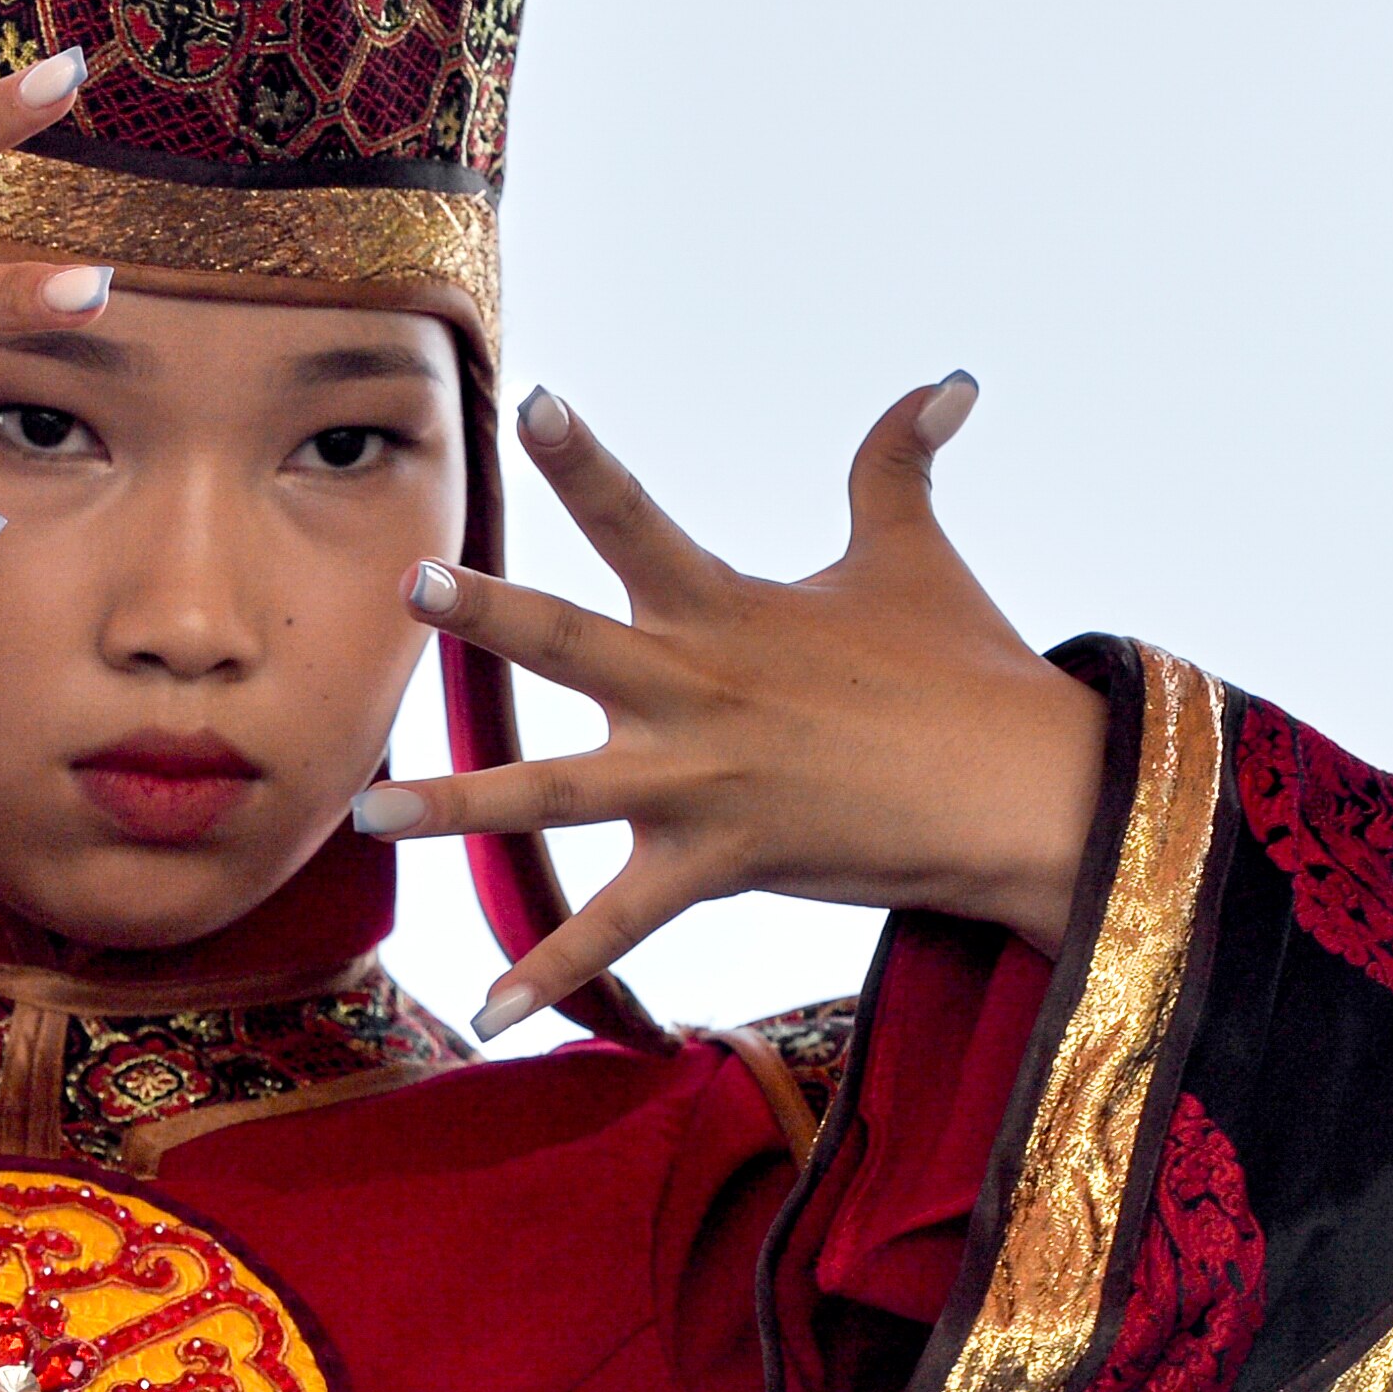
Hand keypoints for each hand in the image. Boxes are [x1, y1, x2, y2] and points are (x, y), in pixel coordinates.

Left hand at [349, 377, 1109, 1030]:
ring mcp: (699, 783)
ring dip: (457, 806)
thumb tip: (955, 378)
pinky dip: (548, 974)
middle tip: (413, 582)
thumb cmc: (967, 669)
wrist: (1024, 793)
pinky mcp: (716, 865)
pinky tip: (483, 1013)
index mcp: (725, 608)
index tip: (535, 401)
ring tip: (368, 810)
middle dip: (489, 616)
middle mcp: (696, 690)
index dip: (586, 461)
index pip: (638, 519)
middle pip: (571, 644)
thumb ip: (900, 461)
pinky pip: (616, 928)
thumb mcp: (915, 555)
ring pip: (554, 795)